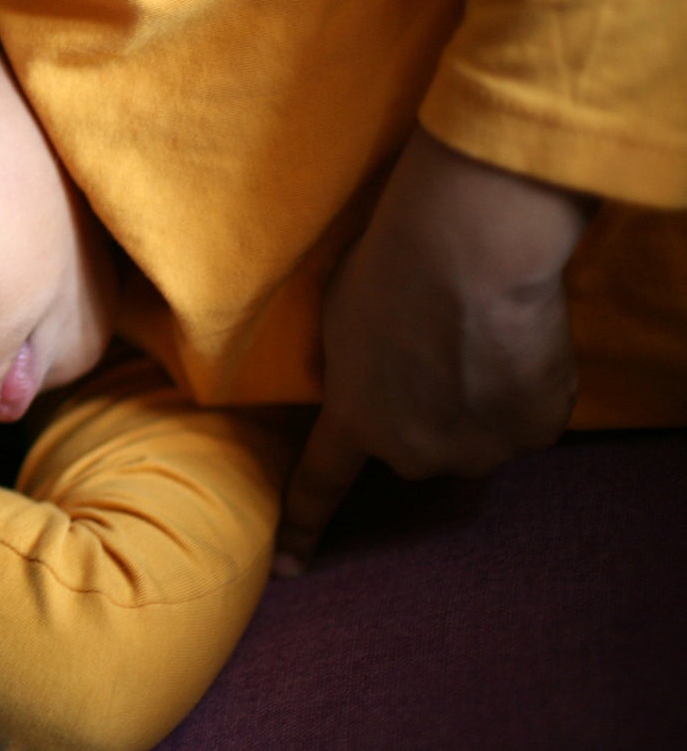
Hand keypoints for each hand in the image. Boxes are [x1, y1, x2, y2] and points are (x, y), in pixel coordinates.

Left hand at [275, 126, 591, 573]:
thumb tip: (368, 378)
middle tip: (436, 349)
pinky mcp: (532, 431)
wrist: (467, 253)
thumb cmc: (388, 266)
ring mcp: (475, 448)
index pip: (319, 485)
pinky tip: (516, 341)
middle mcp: (411, 452)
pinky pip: (529, 416)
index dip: (302, 528)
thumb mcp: (338, 319)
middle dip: (424, 412)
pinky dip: (527, 388)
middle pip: (418, 446)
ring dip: (480, 402)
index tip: (289, 568)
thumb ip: (352, 368)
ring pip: (478, 435)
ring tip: (479, 336)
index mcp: (353, 420)